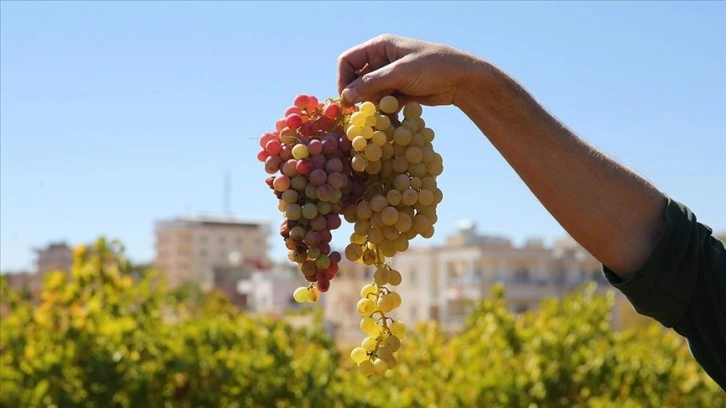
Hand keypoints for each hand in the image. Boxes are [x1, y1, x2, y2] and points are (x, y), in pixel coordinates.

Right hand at [337, 34, 486, 106]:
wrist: (462, 80)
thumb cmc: (433, 67)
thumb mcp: (400, 73)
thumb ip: (372, 84)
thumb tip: (345, 97)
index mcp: (380, 47)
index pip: (348, 61)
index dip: (343, 79)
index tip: (347, 100)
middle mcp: (382, 60)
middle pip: (357, 79)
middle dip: (359, 96)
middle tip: (363, 113)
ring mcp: (391, 77)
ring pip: (370, 94)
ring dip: (373, 107)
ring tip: (381, 118)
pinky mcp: (400, 92)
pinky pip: (383, 103)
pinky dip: (385, 112)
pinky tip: (393, 120)